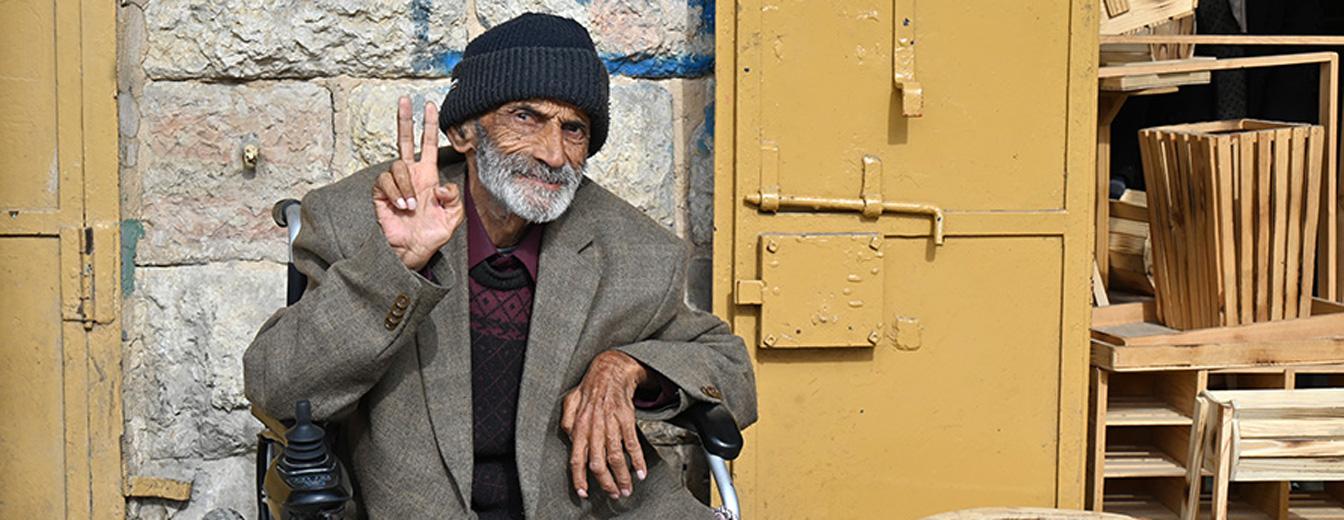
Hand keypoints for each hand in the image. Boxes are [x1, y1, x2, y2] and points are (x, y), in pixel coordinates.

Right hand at [373, 97, 463, 270]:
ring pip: (398, 166)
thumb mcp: (453, 218)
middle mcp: (411, 176)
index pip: (428, 145)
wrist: (412, 252)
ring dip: (407, 186)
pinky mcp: (382, 194)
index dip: (429, 126)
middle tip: (406, 100)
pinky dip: (396, 193)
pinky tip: (402, 207)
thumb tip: (441, 186)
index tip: (430, 106)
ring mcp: (396, 184)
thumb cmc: (431, 235)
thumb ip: (453, 200)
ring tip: (412, 206)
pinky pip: (385, 182)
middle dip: (405, 119)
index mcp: (428, 176)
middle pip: (405, 140)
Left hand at [560, 351, 650, 499]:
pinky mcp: (627, 418)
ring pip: (616, 456)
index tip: (583, 493)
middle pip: (598, 461)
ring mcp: (611, 422)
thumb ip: (566, 422)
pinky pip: (632, 442)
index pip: (577, 457)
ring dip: (622, 476)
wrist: (611, 369)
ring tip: (626, 490)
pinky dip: (638, 459)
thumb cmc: (589, 388)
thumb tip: (568, 440)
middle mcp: (594, 426)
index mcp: (579, 425)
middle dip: (605, 482)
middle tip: (612, 495)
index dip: (579, 477)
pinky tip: (641, 472)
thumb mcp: (570, 402)